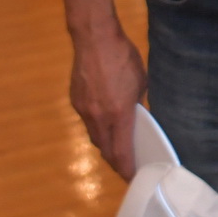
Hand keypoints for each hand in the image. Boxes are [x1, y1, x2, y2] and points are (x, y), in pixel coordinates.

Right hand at [70, 27, 147, 179]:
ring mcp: (84, 109)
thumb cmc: (124, 58)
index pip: (121, 152)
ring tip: (117, 148)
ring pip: (95, 137)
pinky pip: (88, 122)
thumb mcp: (141, 82)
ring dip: (106, 145)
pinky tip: (106, 124)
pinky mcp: (75, 101)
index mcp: (118, 114)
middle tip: (126, 167)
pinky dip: (98, 129)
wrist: (94, 39)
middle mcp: (98, 116)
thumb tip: (139, 118)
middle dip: (116, 161)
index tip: (133, 178)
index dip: (127, 169)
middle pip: (105, 149)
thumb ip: (139, 104)